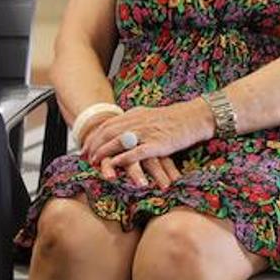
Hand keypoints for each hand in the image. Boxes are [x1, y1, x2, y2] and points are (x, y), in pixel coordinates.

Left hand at [84, 101, 211, 187]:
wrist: (194, 117)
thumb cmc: (174, 119)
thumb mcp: (150, 115)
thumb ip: (135, 121)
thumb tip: (121, 129)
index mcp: (135, 114)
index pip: (107, 124)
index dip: (94, 136)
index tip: (85, 147)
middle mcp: (137, 121)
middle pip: (108, 132)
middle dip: (94, 146)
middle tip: (85, 157)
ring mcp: (146, 132)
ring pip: (118, 141)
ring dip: (104, 152)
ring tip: (95, 162)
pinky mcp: (157, 144)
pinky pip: (136, 152)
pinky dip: (123, 159)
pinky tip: (115, 165)